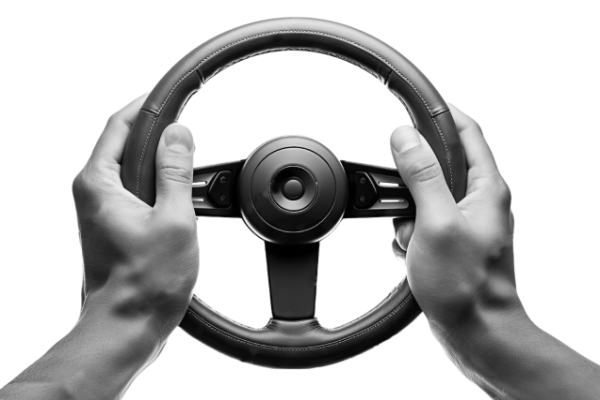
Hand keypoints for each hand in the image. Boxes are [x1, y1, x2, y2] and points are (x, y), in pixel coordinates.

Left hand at [71, 93, 199, 339]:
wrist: (128, 325)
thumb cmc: (144, 283)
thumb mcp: (173, 219)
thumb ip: (176, 171)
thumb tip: (179, 133)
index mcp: (98, 183)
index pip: (120, 124)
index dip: (149, 105)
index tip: (173, 94)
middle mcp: (94, 193)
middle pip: (127, 144)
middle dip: (162, 137)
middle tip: (193, 137)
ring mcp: (104, 210)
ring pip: (136, 169)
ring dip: (166, 166)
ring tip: (195, 174)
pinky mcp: (117, 225)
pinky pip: (140, 191)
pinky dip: (163, 187)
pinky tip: (185, 200)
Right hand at [389, 103, 521, 333]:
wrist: (476, 332)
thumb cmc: (466, 285)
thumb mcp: (436, 223)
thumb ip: (420, 175)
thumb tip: (403, 135)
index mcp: (486, 188)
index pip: (465, 131)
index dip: (438, 111)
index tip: (410, 99)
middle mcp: (477, 201)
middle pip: (435, 165)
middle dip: (409, 183)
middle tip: (403, 201)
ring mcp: (461, 222)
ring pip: (420, 198)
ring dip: (405, 216)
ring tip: (412, 241)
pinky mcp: (447, 242)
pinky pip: (417, 224)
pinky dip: (407, 236)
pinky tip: (412, 255)